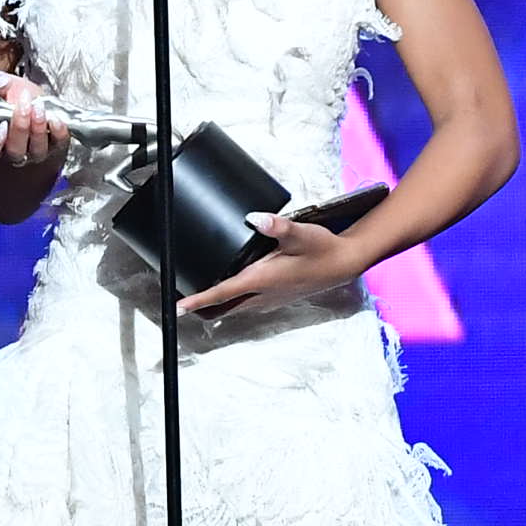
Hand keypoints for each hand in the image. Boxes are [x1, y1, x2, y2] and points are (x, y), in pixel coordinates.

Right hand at [0, 68, 68, 167]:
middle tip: (24, 104)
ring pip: (36, 151)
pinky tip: (55, 119)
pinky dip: (58, 133)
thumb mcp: (2, 84)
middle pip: (15, 151)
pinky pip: (59, 144)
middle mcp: (15, 152)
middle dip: (20, 126)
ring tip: (39, 107)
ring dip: (38, 128)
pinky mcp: (56, 146)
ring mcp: (36, 152)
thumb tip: (2, 83)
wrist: (38, 97)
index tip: (2, 126)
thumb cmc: (16, 95)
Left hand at [176, 211, 365, 316]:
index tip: (179, 306)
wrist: (345, 263)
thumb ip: (278, 226)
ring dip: (219, 304)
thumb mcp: (301, 233)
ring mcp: (272, 298)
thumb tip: (255, 218)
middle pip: (225, 305)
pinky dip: (234, 300)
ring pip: (237, 306)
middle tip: (183, 304)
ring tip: (199, 300)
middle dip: (203, 306)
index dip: (199, 300)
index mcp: (263, 280)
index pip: (223, 293)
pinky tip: (234, 290)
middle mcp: (264, 294)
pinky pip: (249, 303)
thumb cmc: (324, 249)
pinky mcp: (278, 295)